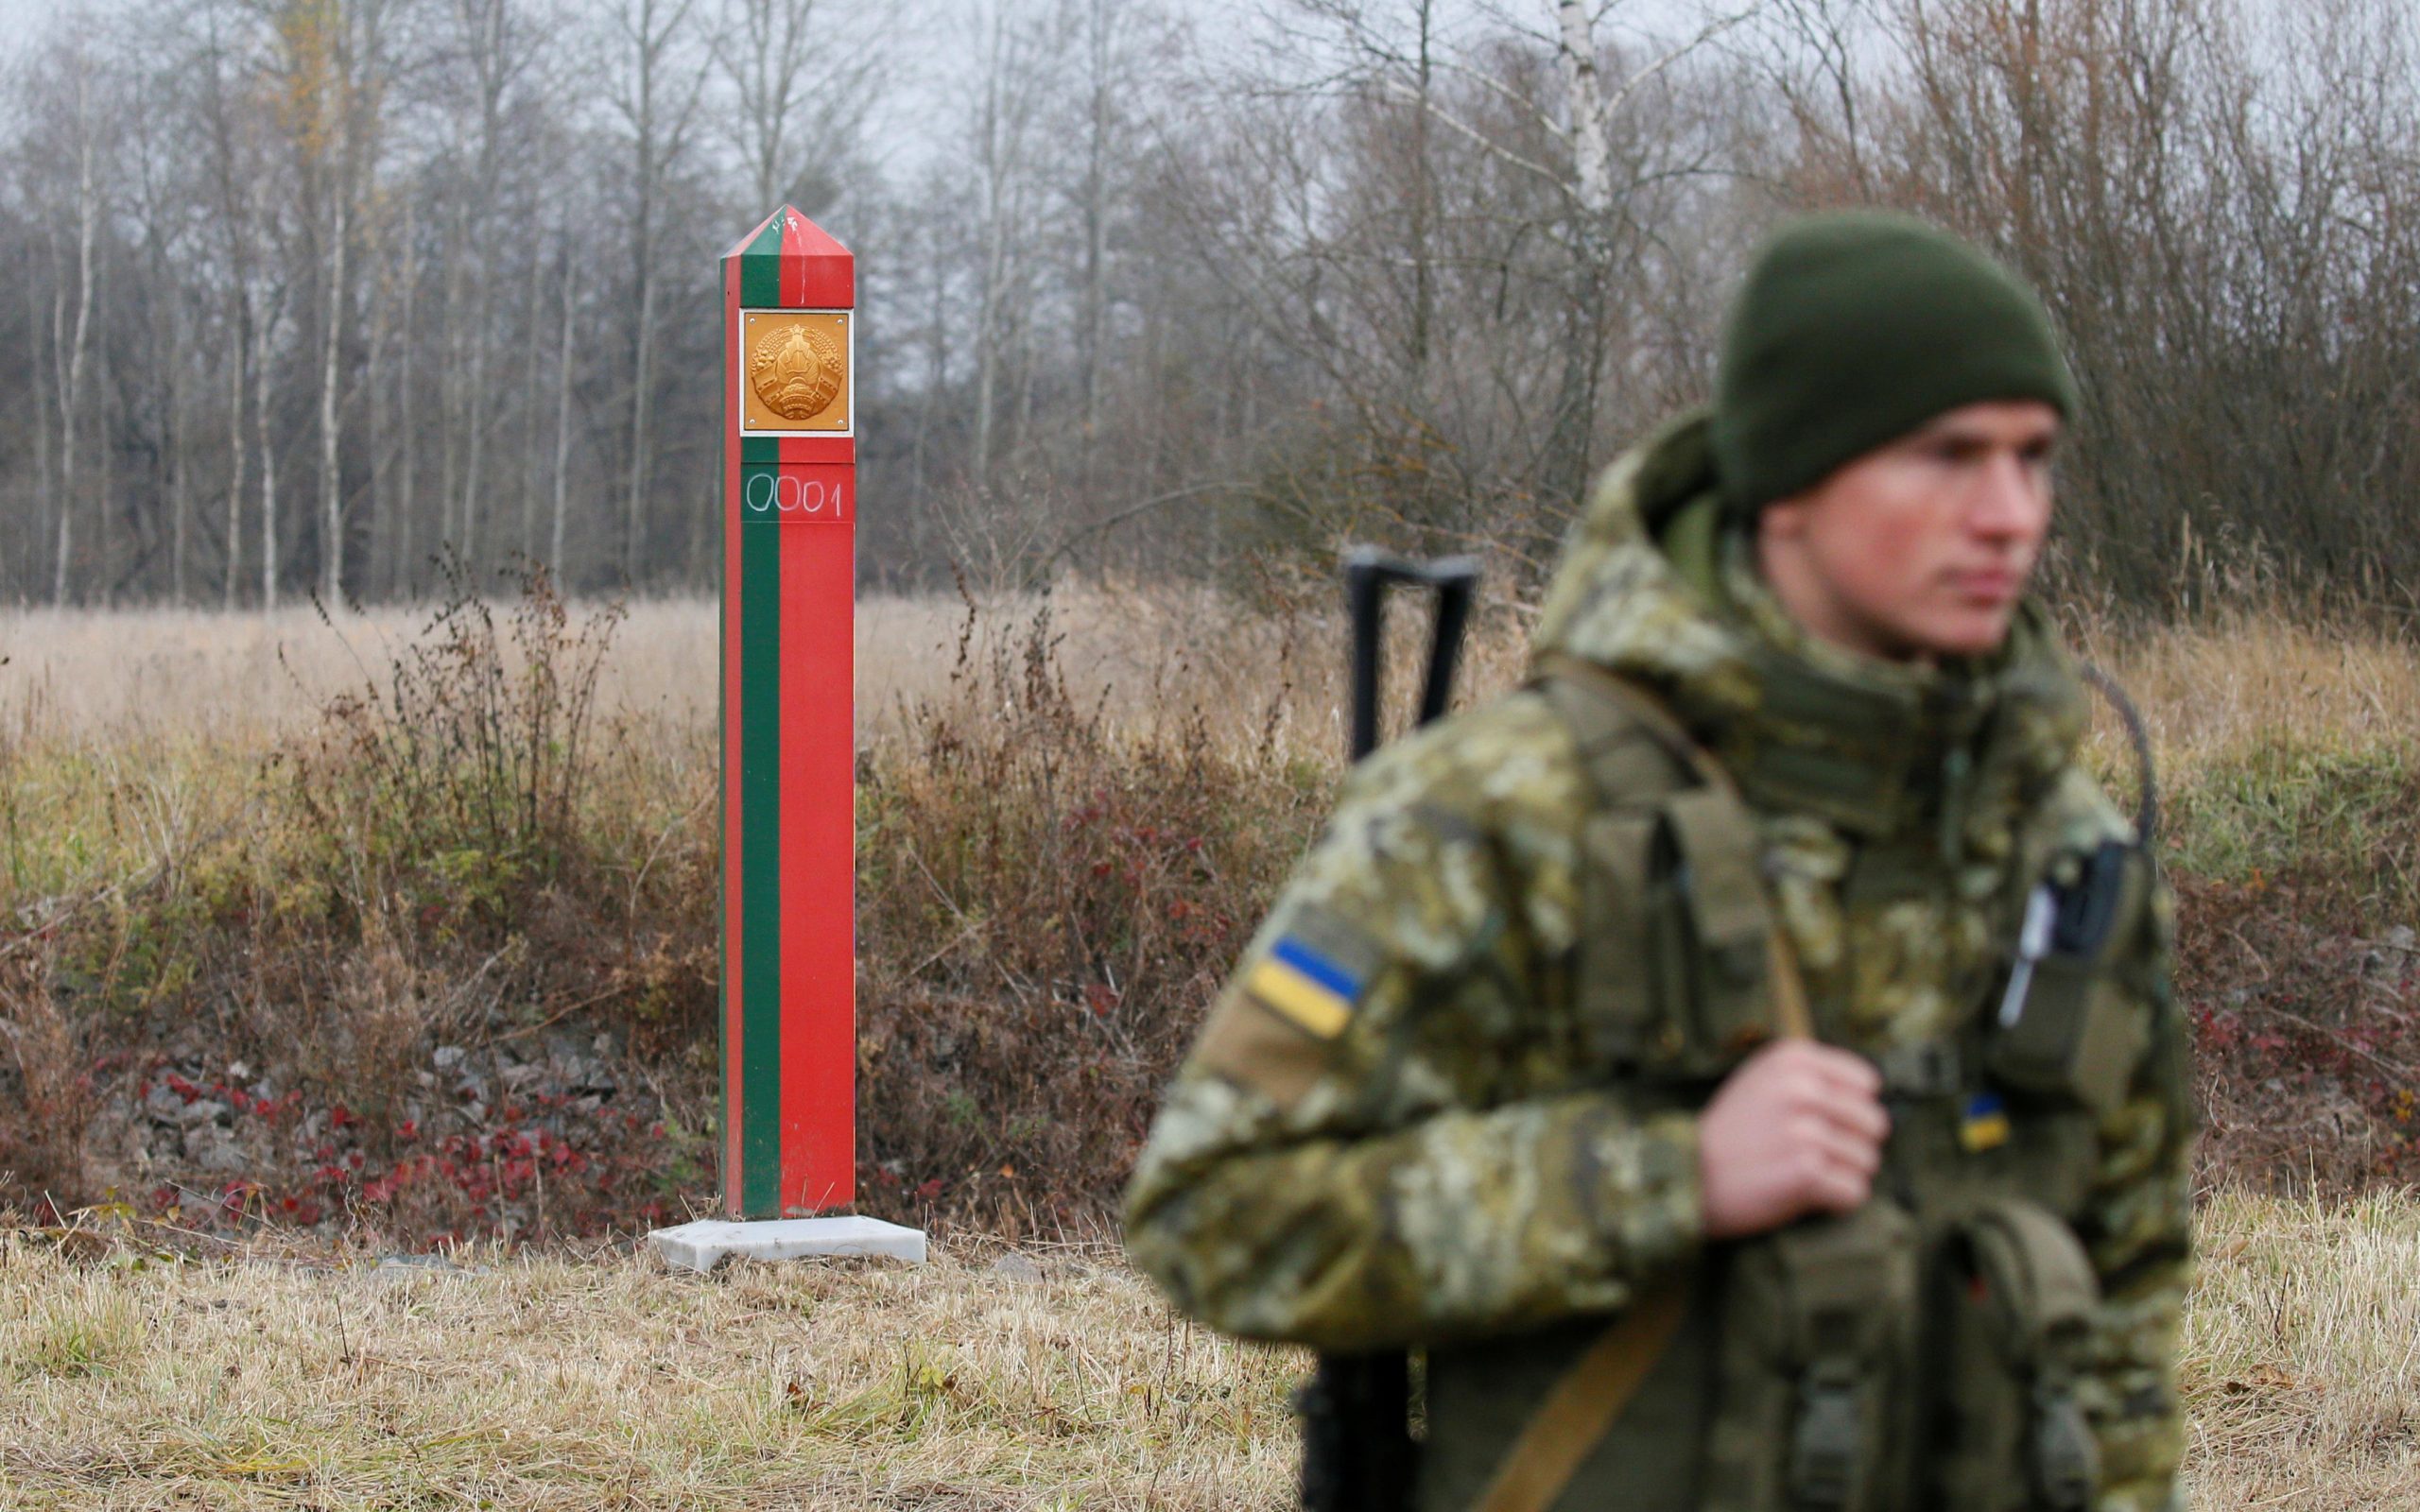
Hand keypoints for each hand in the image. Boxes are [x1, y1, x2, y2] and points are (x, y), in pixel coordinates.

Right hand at [1698, 1039, 1889, 1240]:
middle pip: (1874, 1123)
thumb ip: (1809, 1076)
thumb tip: (1868, 1091)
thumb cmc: (1728, 1133)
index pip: (1867, 1083)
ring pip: (1868, 1160)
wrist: (1687, 1174)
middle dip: (1853, 1146)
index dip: (1852, 1110)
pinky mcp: (1808, 1171)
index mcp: (1793, 1059)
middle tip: (1819, 1158)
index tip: (1827, 1125)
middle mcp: (1802, 1088)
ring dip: (1843, 1175)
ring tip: (1807, 1177)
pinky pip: (1855, 1192)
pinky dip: (1837, 1202)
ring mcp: (1806, 1129)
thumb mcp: (1760, 1080)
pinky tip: (1809, 1196)